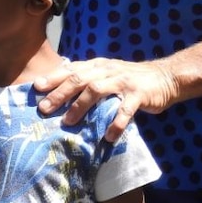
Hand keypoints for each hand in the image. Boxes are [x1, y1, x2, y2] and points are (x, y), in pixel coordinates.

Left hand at [34, 57, 177, 141]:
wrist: (166, 77)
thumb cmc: (129, 80)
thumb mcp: (106, 75)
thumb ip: (86, 81)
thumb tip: (57, 95)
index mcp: (98, 66)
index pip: (71, 69)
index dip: (53, 78)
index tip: (35, 87)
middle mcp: (108, 70)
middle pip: (79, 79)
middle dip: (60, 94)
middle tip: (44, 108)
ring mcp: (124, 82)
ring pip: (97, 90)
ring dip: (80, 106)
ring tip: (67, 122)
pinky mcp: (140, 94)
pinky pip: (125, 109)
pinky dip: (116, 123)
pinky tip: (108, 136)